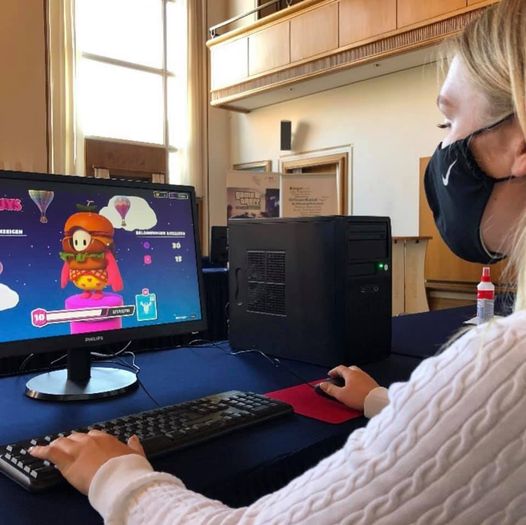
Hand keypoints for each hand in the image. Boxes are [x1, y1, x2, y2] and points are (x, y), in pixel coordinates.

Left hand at [29, 430, 145, 494]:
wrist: (119, 477)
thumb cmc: (128, 469)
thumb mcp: (136, 455)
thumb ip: (134, 446)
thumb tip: (133, 439)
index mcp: (107, 439)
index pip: (93, 435)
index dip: (87, 441)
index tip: (86, 446)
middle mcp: (91, 441)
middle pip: (76, 437)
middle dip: (72, 442)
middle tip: (69, 449)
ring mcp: (78, 449)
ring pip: (63, 442)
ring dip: (57, 445)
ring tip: (51, 448)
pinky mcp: (67, 461)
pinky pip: (50, 452)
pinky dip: (40, 450)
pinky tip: (33, 451)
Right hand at [319, 365, 379, 410]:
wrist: (376, 401)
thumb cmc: (358, 397)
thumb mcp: (341, 395)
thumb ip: (331, 389)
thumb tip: (322, 384)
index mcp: (350, 373)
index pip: (340, 368)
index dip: (334, 371)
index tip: (330, 375)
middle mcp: (359, 373)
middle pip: (349, 368)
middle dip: (343, 372)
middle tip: (339, 378)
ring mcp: (366, 377)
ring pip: (357, 373)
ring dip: (351, 376)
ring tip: (348, 383)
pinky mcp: (372, 382)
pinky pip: (362, 378)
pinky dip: (358, 380)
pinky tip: (357, 387)